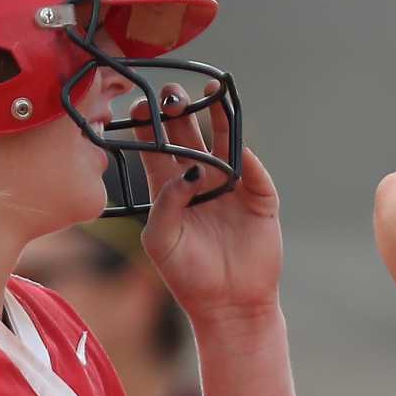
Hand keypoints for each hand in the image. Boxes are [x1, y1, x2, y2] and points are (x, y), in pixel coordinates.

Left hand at [133, 82, 283, 321]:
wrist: (228, 305)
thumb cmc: (187, 277)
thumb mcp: (161, 239)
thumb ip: (165, 202)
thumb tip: (189, 169)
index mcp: (169, 189)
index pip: (155, 147)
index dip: (146, 125)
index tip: (137, 106)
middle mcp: (199, 180)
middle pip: (187, 134)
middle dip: (179, 111)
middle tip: (171, 93)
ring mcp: (230, 186)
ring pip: (224, 141)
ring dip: (218, 115)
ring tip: (210, 89)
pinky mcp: (257, 197)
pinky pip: (252, 170)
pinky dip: (246, 155)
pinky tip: (237, 141)